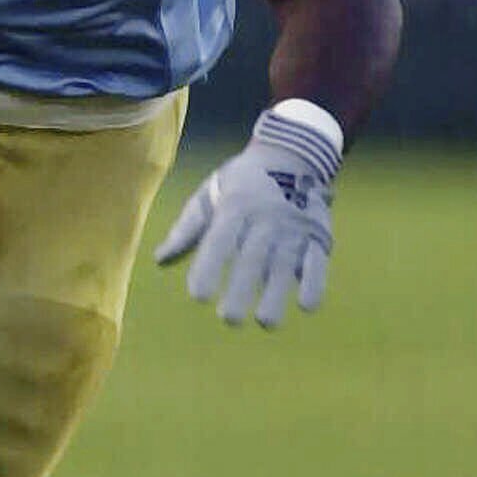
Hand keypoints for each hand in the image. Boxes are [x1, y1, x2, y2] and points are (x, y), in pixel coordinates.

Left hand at [154, 102, 342, 326]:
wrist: (291, 154)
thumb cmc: (239, 183)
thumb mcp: (209, 195)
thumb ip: (187, 228)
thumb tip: (159, 259)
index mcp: (234, 206)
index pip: (220, 240)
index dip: (209, 267)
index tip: (198, 297)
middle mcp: (265, 217)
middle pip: (253, 257)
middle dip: (242, 289)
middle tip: (229, 320)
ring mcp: (293, 226)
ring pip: (285, 263)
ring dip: (278, 294)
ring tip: (266, 322)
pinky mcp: (318, 233)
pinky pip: (317, 259)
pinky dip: (314, 281)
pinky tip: (306, 306)